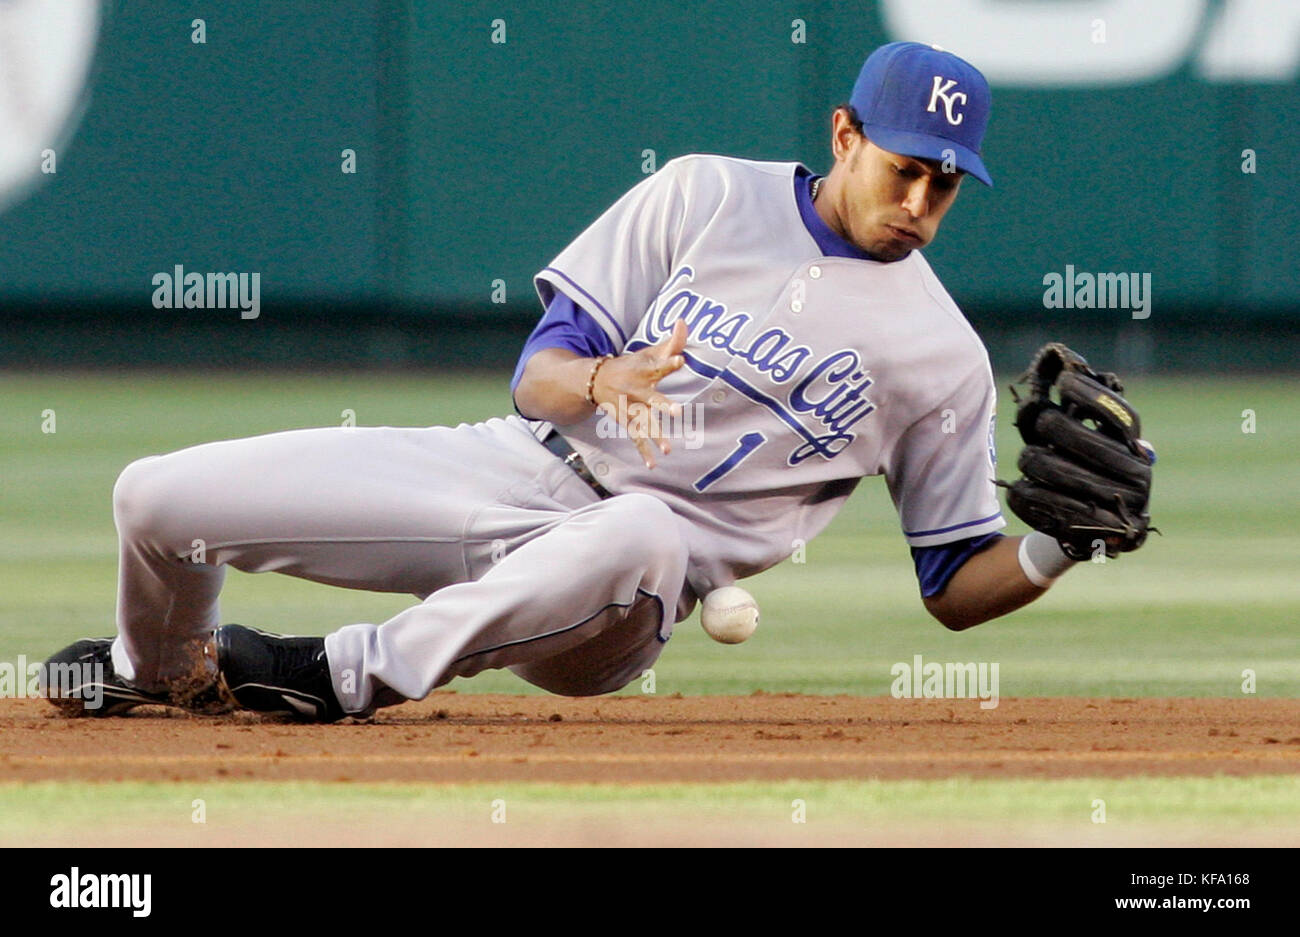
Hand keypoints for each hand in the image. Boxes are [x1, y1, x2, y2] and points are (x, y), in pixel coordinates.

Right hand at [591, 319, 686, 467]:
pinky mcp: (627, 420)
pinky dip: (643, 452)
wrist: (595, 379)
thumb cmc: (632, 364)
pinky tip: (652, 464)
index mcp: (646, 370)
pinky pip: (636, 438)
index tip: (681, 359)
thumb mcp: (649, 351)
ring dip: (655, 436)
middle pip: (652, 398)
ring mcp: (631, 407)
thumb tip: (682, 321)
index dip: (671, 361)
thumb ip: (671, 341)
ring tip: (667, 450)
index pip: (661, 364)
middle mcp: (638, 389)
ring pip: (644, 423)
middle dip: (664, 405)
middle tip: (677, 412)